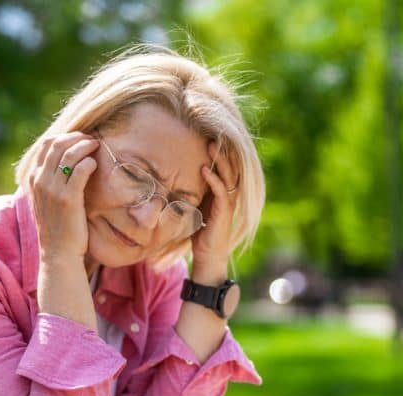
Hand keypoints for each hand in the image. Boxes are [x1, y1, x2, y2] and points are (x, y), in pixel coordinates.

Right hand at [27, 132, 98, 263]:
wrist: (58, 253)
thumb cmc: (58, 227)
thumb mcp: (48, 201)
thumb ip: (51, 182)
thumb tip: (65, 164)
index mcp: (34, 179)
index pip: (46, 145)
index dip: (65, 136)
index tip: (80, 139)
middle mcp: (40, 181)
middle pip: (57, 144)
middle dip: (76, 137)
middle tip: (92, 140)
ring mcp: (53, 189)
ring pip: (68, 154)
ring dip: (85, 145)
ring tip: (97, 147)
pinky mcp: (68, 199)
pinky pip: (80, 171)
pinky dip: (89, 162)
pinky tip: (96, 164)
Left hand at [192, 141, 238, 279]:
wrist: (207, 256)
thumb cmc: (199, 232)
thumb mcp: (194, 206)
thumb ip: (191, 191)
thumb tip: (171, 177)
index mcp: (223, 192)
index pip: (225, 166)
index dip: (220, 151)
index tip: (208, 134)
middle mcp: (229, 194)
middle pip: (230, 166)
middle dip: (222, 149)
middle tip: (212, 133)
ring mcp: (228, 202)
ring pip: (229, 175)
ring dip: (220, 160)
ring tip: (211, 145)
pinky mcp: (224, 212)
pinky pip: (222, 191)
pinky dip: (214, 179)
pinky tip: (204, 169)